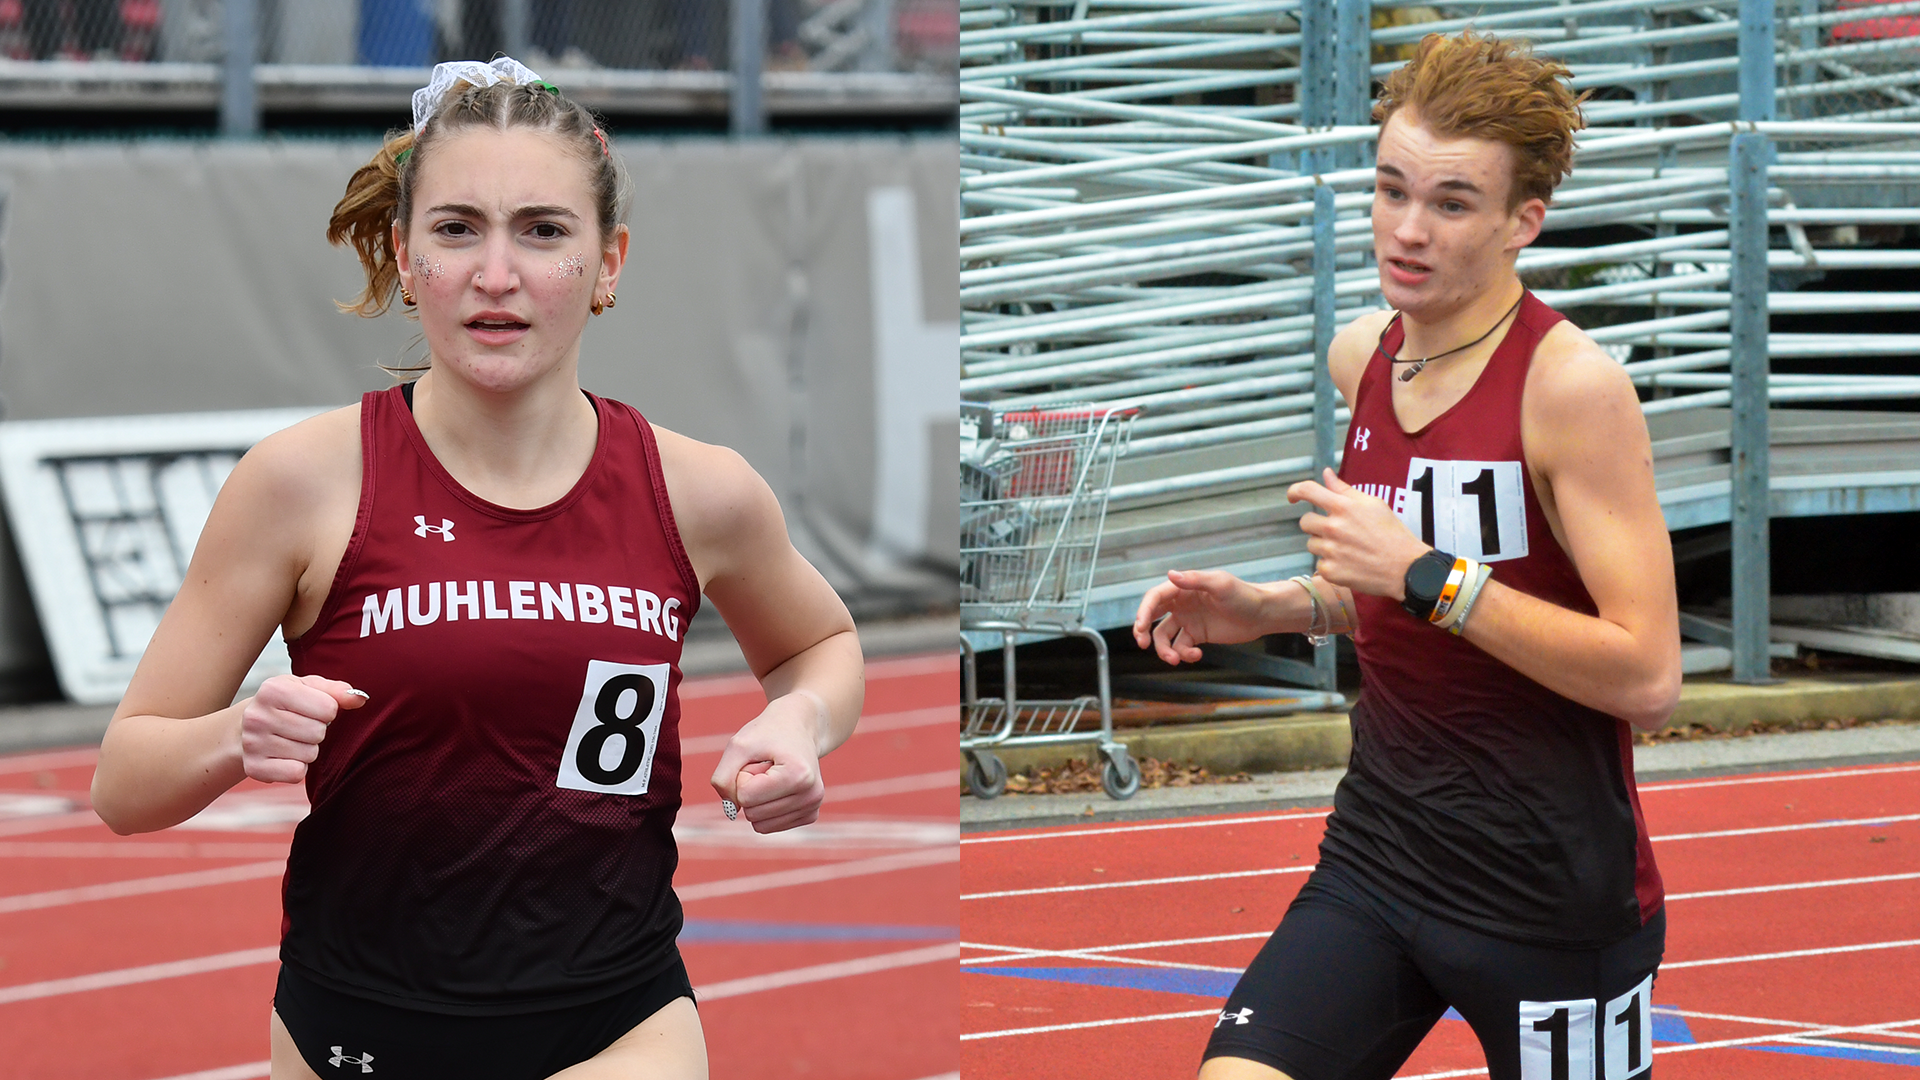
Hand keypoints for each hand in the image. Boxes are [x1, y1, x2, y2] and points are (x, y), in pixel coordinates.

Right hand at [238, 674, 365, 783]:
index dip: (328, 711)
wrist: (246, 726)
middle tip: (301, 727)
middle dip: (317, 731)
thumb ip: (337, 691)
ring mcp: (252, 743)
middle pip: (318, 732)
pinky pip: (296, 773)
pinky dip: (298, 768)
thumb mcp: (309, 688)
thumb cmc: (286, 704)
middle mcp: (257, 716)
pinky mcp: (253, 768)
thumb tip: (360, 698)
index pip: (328, 708)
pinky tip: (286, 756)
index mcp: (273, 689)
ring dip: (308, 750)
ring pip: (309, 754)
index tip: (312, 710)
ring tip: (292, 740)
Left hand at [709, 694, 825, 833]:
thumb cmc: (767, 734)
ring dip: (757, 799)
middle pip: (752, 813)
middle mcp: (811, 795)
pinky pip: (769, 827)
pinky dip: (766, 807)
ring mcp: (812, 807)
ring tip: (772, 775)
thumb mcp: (738, 745)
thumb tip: (732, 811)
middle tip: (765, 766)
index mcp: (798, 775)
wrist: (798, 726)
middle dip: (749, 788)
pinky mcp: (810, 815)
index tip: (759, 759)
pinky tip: (779, 786)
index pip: (745, 796)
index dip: (742, 775)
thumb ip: (723, 778)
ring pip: (759, 825)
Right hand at [1132, 569, 1271, 665]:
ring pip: (1164, 636)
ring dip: (1165, 650)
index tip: (1140, 627)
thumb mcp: (1220, 585)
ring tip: (1175, 659)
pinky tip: (1196, 655)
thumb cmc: (1243, 595)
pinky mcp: (1197, 635)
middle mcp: (1182, 603)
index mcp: (1184, 588)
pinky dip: (1184, 654)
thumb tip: (1171, 574)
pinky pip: (1181, 647)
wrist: (1262, 614)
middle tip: (1142, 644)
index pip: (1155, 598)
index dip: (1144, 611)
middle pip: (1152, 616)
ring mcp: (1188, 620)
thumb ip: (1196, 580)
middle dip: (1142, 630)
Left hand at [1288, 468, 1429, 599]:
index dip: (1295, 491)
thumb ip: (1345, 490)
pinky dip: (1330, 565)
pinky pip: (1319, 564)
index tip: (1292, 496)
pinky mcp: (1330, 571)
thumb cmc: (1391, 533)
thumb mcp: (1373, 504)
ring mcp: (1330, 550)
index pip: (1308, 491)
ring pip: (1311, 544)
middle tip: (1337, 532)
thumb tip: (1326, 473)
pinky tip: (1349, 564)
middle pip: (1305, 522)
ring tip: (1347, 549)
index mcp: (1343, 507)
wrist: (1405, 568)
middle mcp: (1333, 527)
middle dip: (1317, 525)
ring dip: (1324, 545)